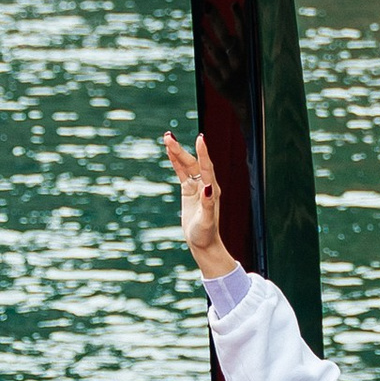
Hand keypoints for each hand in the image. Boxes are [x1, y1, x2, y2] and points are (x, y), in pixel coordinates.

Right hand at [161, 128, 238, 278]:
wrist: (203, 243)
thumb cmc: (206, 234)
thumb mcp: (206, 221)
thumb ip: (208, 204)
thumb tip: (207, 187)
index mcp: (212, 190)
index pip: (206, 167)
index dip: (203, 153)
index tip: (200, 138)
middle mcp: (206, 184)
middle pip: (193, 163)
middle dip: (181, 150)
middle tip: (168, 137)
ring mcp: (197, 186)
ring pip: (186, 165)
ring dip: (177, 152)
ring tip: (167, 138)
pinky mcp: (189, 190)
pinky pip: (181, 173)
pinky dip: (175, 162)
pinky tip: (169, 151)